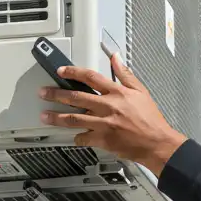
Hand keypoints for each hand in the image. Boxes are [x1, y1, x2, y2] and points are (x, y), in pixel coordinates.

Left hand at [39, 53, 187, 175]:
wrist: (157, 142)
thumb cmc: (151, 119)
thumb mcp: (141, 91)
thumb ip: (125, 74)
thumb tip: (116, 57)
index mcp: (117, 92)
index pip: (90, 77)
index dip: (73, 72)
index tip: (61, 71)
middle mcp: (107, 106)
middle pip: (76, 97)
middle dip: (56, 94)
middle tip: (43, 93)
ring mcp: (103, 124)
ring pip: (74, 119)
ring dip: (57, 117)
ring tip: (44, 115)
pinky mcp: (103, 140)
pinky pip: (84, 138)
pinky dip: (77, 137)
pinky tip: (73, 136)